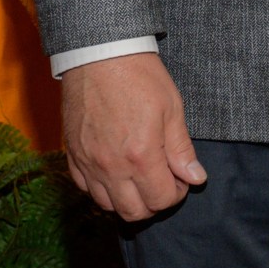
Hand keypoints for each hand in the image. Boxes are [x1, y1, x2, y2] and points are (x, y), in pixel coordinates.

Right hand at [62, 51, 205, 220]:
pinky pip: (85, 189)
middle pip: (133, 212)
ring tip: (141, 178)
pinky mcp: (72, 155)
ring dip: (128, 199)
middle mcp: (111, 167)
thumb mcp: (172, 109)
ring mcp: (87, 163)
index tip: (181, 179)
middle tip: (163, 181)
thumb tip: (196, 178)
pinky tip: (116, 172)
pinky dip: (103, 189)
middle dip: (154, 203)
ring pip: (107, 206)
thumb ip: (182, 150)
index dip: (177, 194)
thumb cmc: (140, 77)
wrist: (99, 55)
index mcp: (141, 156)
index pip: (161, 200)